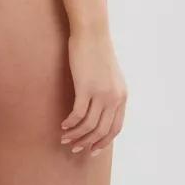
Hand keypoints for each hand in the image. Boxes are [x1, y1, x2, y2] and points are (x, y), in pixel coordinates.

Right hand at [61, 31, 126, 155]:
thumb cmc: (97, 53)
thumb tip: (100, 110)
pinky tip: (63, 125)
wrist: (92, 34)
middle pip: (101, 130)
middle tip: (74, 148)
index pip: (115, 128)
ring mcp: (101, 94)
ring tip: (64, 138)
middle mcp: (114, 98)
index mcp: (122, 96)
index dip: (103, 142)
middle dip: (86, 143)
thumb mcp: (110, 76)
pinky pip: (77, 114)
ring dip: (75, 135)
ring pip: (88, 125)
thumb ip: (109, 94)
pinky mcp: (85, 88)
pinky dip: (70, 124)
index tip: (91, 150)